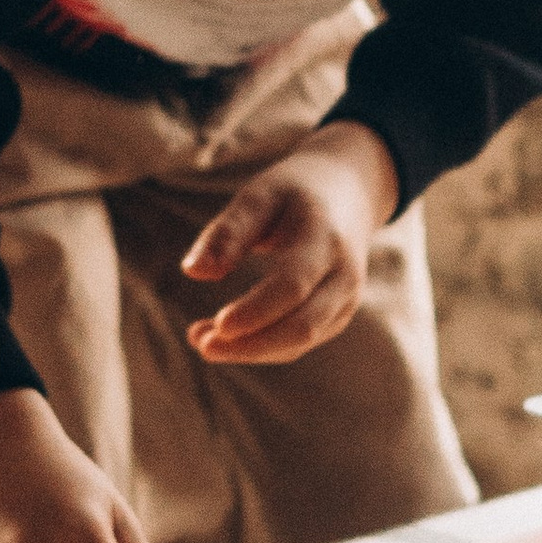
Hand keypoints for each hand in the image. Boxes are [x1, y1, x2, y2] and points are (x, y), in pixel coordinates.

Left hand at [181, 122, 397, 362]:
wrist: (349, 193)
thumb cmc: (294, 192)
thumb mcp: (259, 195)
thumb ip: (227, 232)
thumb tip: (193, 271)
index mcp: (325, 237)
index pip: (293, 284)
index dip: (256, 310)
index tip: (218, 325)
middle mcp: (344, 274)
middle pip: (302, 325)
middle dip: (251, 343)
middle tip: (200, 343)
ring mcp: (346, 299)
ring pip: (301, 340)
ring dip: (251, 350)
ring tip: (201, 341)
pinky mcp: (337, 315)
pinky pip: (299, 342)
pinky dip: (262, 347)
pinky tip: (225, 339)